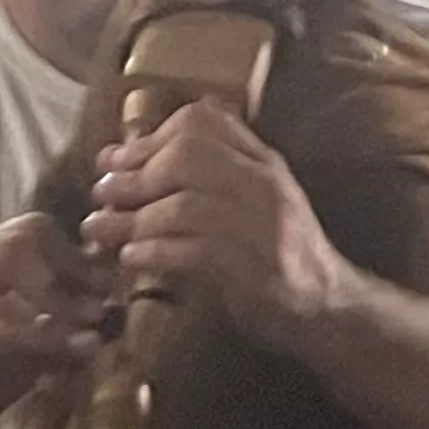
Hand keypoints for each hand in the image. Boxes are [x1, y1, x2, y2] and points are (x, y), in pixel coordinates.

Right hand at [0, 214, 99, 428]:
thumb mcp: (22, 354)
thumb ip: (55, 325)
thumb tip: (110, 308)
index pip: (29, 232)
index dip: (77, 258)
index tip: (111, 292)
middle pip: (17, 244)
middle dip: (69, 277)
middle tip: (102, 313)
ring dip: (56, 315)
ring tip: (92, 340)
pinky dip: (23, 340)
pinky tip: (58, 356)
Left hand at [82, 103, 362, 351]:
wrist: (329, 306)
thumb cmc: (277, 253)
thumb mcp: (254, 199)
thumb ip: (210, 172)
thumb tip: (131, 154)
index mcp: (263, 162)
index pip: (202, 121)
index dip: (148, 137)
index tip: (115, 161)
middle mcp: (266, 185)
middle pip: (187, 156)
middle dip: (135, 175)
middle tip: (102, 195)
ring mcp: (263, 227)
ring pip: (184, 205)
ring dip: (132, 219)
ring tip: (100, 231)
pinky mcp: (254, 270)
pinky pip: (193, 251)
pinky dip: (155, 252)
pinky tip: (131, 258)